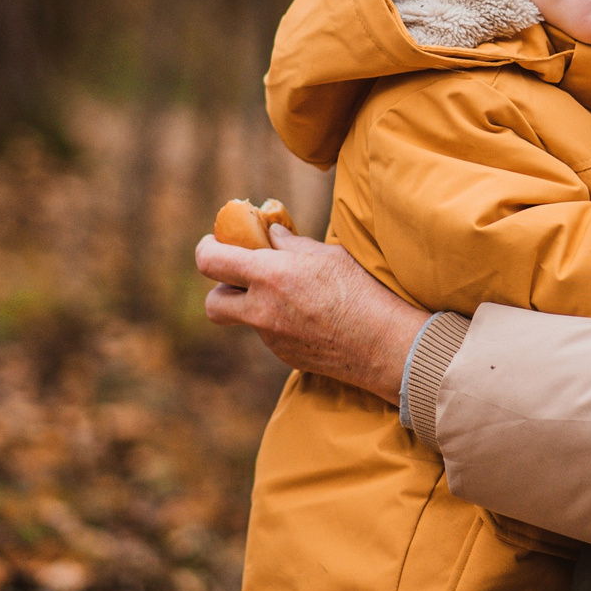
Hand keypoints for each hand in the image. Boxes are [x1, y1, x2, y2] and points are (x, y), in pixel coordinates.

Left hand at [197, 226, 421, 404]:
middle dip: (222, 289)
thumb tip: (270, 233)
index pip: (210, 262)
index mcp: (270, 276)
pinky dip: (280, 323)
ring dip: (256, 306)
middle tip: (242, 277)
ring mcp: (271, 338)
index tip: (215, 242)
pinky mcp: (285, 356)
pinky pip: (270, 335)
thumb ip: (291, 244)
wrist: (384, 345)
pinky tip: (313, 318)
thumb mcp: (328, 255)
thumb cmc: (361, 291)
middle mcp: (262, 310)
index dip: (206, 249)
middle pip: (213, 303)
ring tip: (294, 296)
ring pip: (246, 319)